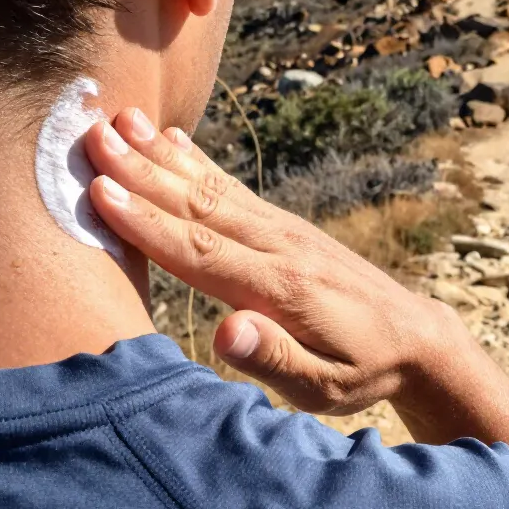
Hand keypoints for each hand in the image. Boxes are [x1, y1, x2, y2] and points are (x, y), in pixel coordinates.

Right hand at [82, 108, 462, 414]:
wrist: (415, 336)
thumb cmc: (364, 371)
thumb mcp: (324, 388)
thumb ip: (274, 359)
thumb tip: (223, 332)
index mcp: (280, 289)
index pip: (201, 251)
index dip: (148, 223)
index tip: (102, 191)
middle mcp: (278, 247)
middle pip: (198, 205)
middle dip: (142, 171)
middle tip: (92, 135)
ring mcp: (283, 230)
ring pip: (212, 187)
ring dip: (162, 154)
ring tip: (121, 119)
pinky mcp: (286, 226)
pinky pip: (234, 188)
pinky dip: (199, 160)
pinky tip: (172, 139)